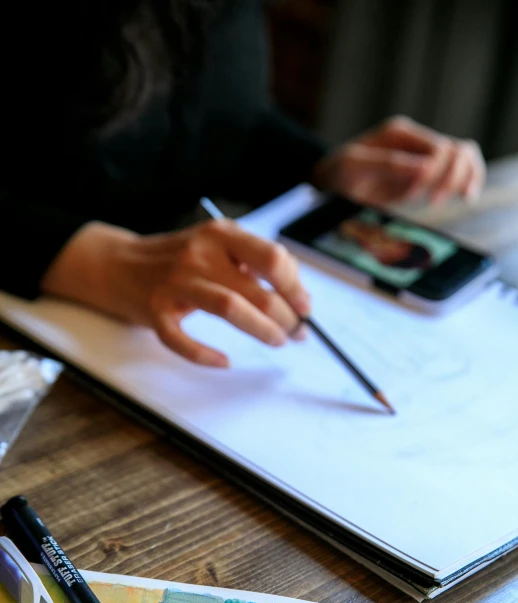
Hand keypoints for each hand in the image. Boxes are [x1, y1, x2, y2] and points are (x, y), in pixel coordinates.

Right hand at [42, 220, 310, 366]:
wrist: (118, 264)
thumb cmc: (178, 259)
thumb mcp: (217, 246)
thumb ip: (255, 265)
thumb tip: (299, 298)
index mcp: (220, 234)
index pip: (272, 258)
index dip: (295, 287)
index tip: (305, 307)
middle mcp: (198, 253)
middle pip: (256, 289)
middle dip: (286, 317)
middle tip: (297, 333)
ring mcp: (174, 282)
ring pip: (229, 308)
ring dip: (261, 330)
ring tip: (277, 341)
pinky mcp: (154, 310)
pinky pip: (181, 340)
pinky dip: (204, 355)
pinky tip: (223, 361)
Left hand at [313, 115, 485, 206]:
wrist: (328, 183)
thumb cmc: (337, 173)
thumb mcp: (354, 167)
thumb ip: (387, 164)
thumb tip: (425, 168)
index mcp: (400, 134)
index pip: (440, 149)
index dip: (435, 174)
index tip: (414, 196)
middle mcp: (415, 142)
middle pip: (458, 151)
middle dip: (452, 178)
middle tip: (434, 202)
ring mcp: (421, 157)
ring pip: (464, 157)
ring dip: (465, 178)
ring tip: (463, 199)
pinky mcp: (423, 175)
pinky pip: (457, 172)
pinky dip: (466, 181)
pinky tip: (465, 197)